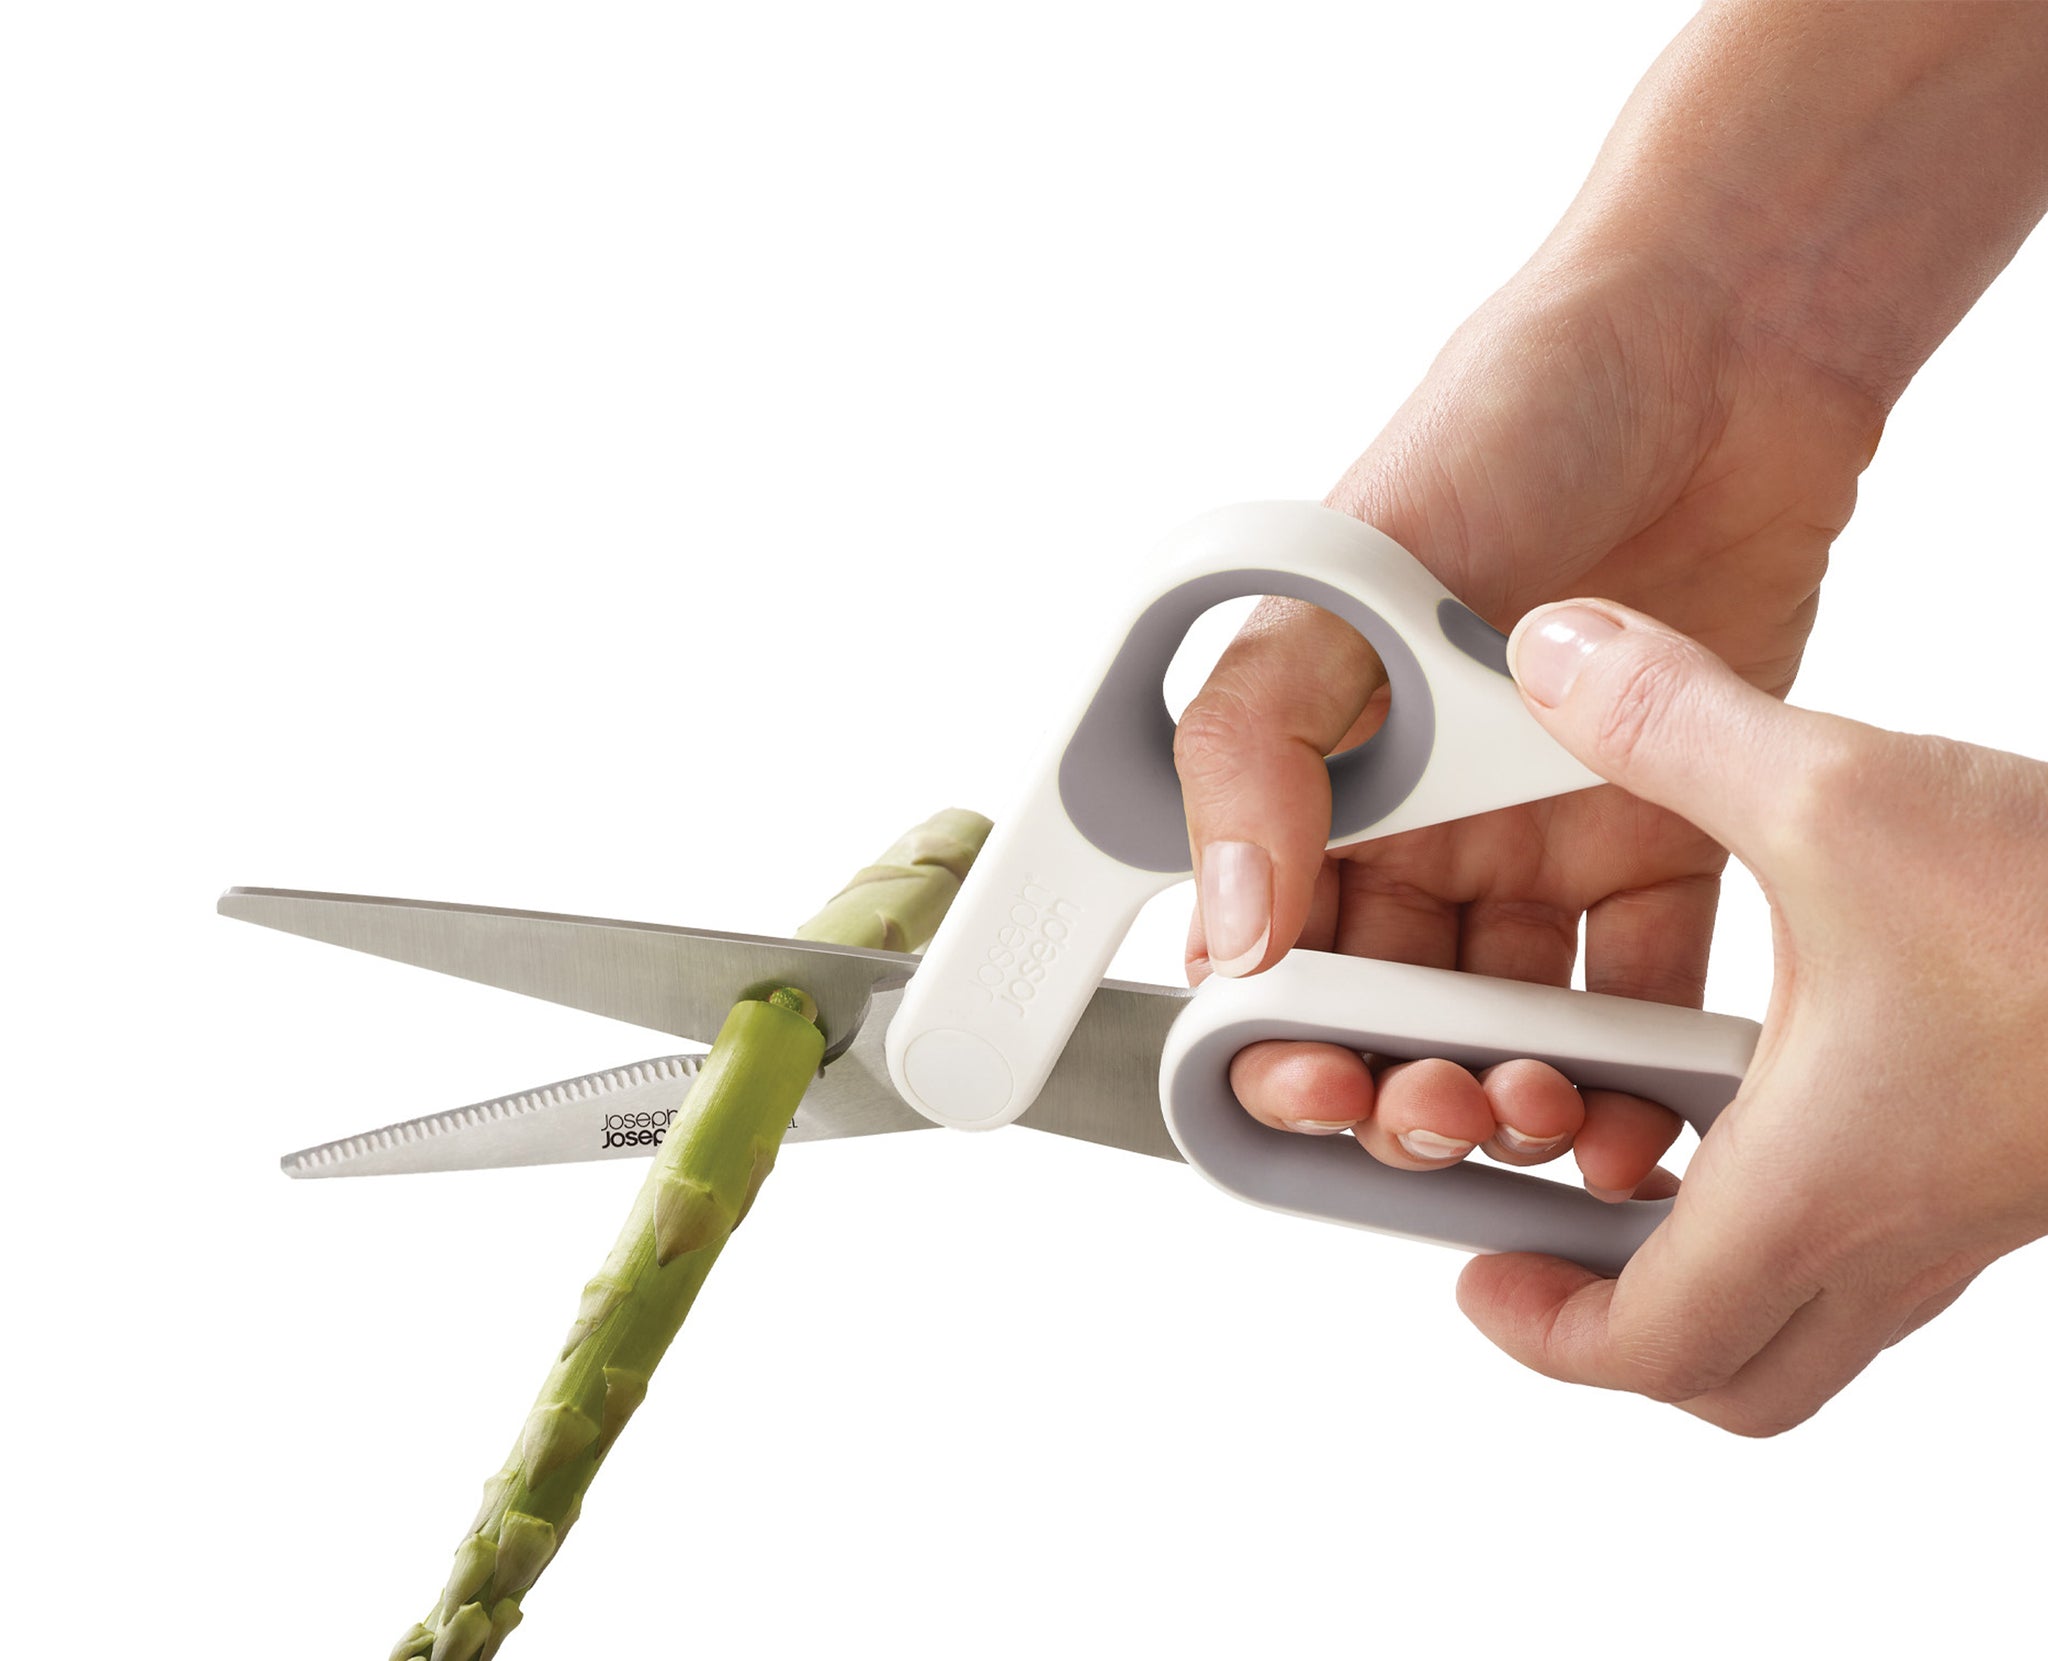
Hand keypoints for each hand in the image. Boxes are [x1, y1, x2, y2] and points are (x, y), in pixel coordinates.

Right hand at [1180, 255, 1881, 1190]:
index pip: (1270, 943)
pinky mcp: (1666, 830)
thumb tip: (1228, 928)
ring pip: (1515, 1015)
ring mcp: (1541, 831)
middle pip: (1391, 1004)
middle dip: (1406, 1084)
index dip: (1278, 1034)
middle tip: (1446, 1112)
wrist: (1716, 349)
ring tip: (1555, 1116)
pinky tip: (1649, 1102)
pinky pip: (1648, 979)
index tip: (1316, 1083)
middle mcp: (1421, 817)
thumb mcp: (1337, 574)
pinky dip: (1648, 1056)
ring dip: (1526, 1088)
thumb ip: (1253, 744)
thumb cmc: (1506, 426)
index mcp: (1319, 768)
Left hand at [1442, 600, 2047, 1433]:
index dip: (1537, 1330)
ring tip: (1623, 1139)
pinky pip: (1874, 1235)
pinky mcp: (2003, 1164)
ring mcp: (1959, 1213)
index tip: (1470, 1271)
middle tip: (1539, 1226)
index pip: (1644, 1348)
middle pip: (1723, 1369)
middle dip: (1608, 1321)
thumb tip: (1551, 653)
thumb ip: (1676, 728)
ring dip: (1699, 1254)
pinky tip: (1761, 1069)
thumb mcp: (1844, 795)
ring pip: (1805, 1313)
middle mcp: (1889, 1232)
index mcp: (1816, 1190)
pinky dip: (1788, 1193)